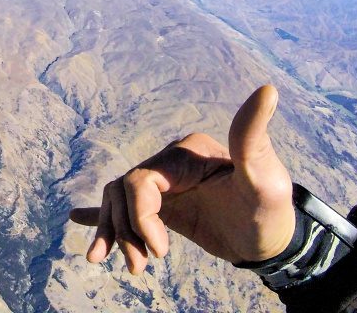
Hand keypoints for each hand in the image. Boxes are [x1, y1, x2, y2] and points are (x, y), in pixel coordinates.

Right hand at [69, 85, 295, 273]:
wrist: (276, 241)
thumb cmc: (272, 209)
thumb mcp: (265, 178)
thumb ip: (253, 136)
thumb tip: (268, 89)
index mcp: (183, 154)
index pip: (139, 181)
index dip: (140, 217)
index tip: (161, 251)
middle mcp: (169, 164)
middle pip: (123, 193)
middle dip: (124, 230)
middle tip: (138, 267)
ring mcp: (164, 185)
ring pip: (118, 201)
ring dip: (113, 231)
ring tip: (118, 264)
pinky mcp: (163, 206)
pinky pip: (124, 206)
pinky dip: (102, 214)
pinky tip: (80, 220)